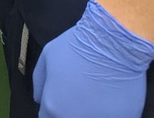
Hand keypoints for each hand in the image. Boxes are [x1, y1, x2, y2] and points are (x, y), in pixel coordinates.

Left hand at [33, 0, 153, 117]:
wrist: (113, 42)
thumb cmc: (78, 46)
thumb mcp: (48, 55)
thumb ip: (40, 81)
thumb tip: (40, 98)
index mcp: (53, 107)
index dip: (53, 107)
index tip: (61, 97)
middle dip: (70, 110)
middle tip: (79, 93)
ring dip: (90, 110)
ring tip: (95, 93)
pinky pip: (110, 117)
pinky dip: (108, 110)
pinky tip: (111, 95)